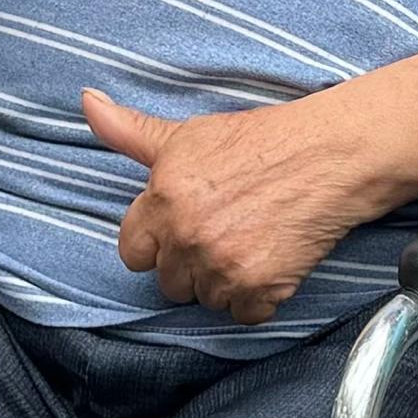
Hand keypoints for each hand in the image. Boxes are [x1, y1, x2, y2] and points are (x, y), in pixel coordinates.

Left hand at [81, 85, 403, 324]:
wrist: (330, 155)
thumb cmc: (262, 141)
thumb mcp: (189, 134)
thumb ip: (131, 131)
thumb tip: (87, 103)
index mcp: (163, 197)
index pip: (132, 252)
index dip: (159, 242)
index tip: (184, 229)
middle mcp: (186, 234)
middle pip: (169, 282)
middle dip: (193, 265)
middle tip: (227, 233)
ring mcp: (221, 264)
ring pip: (206, 300)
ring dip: (226, 282)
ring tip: (252, 242)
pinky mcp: (259, 287)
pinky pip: (244, 314)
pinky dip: (259, 298)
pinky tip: (272, 262)